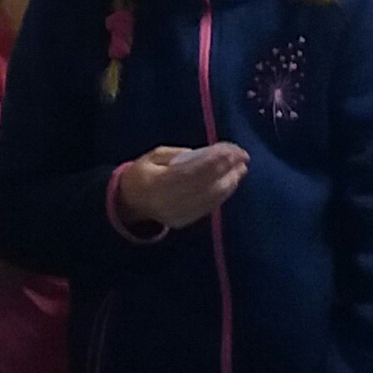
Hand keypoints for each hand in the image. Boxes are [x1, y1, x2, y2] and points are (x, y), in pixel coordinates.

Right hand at [117, 144, 247, 230]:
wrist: (129, 203)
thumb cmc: (143, 173)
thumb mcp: (154, 157)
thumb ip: (179, 154)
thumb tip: (207, 155)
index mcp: (157, 182)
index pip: (193, 171)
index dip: (215, 161)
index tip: (233, 150)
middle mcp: (168, 201)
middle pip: (205, 185)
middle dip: (227, 170)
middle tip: (243, 156)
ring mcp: (177, 214)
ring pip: (210, 198)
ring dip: (229, 182)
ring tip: (241, 168)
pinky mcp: (185, 221)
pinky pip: (208, 207)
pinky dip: (223, 194)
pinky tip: (232, 182)